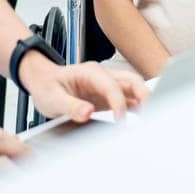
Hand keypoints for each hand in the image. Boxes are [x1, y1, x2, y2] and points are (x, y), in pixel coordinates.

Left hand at [20, 56, 147, 122]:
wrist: (42, 81)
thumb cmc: (47, 86)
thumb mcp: (52, 98)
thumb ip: (70, 106)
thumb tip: (88, 112)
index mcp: (90, 72)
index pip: (112, 86)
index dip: (118, 103)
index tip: (120, 121)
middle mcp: (103, 76)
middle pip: (131, 81)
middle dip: (144, 95)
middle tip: (151, 114)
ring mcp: (107, 85)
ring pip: (133, 88)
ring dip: (144, 101)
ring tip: (152, 117)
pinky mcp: (108, 96)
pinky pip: (127, 99)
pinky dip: (137, 107)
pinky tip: (143, 118)